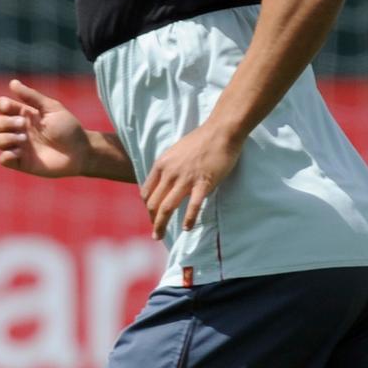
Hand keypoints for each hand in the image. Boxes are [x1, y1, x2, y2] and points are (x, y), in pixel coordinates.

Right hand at [0, 79, 92, 177]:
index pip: (2, 107)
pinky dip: (6, 155)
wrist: (81, 152)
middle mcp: (19, 130)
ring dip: (6, 138)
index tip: (10, 106)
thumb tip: (12, 82)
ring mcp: (19, 147)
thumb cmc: (69, 128)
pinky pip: (3, 159)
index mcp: (24, 115)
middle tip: (23, 124)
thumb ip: (31, 96)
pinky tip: (19, 152)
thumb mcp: (51, 108)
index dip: (1, 105)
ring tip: (23, 139)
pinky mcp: (21, 162)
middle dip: (6, 122)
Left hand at [142, 122, 242, 238]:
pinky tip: (187, 228)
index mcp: (161, 165)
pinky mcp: (204, 183)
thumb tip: (165, 183)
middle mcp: (169, 173)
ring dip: (161, 224)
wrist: (220, 132)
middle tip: (155, 233)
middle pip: (154, 203)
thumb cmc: (200, 142)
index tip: (153, 216)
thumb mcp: (175, 153)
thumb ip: (168, 168)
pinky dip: (188, 219)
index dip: (148, 207)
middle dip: (152, 220)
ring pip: (167, 206)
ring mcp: (186, 178)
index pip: (147, 192)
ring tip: (160, 236)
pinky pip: (193, 205)